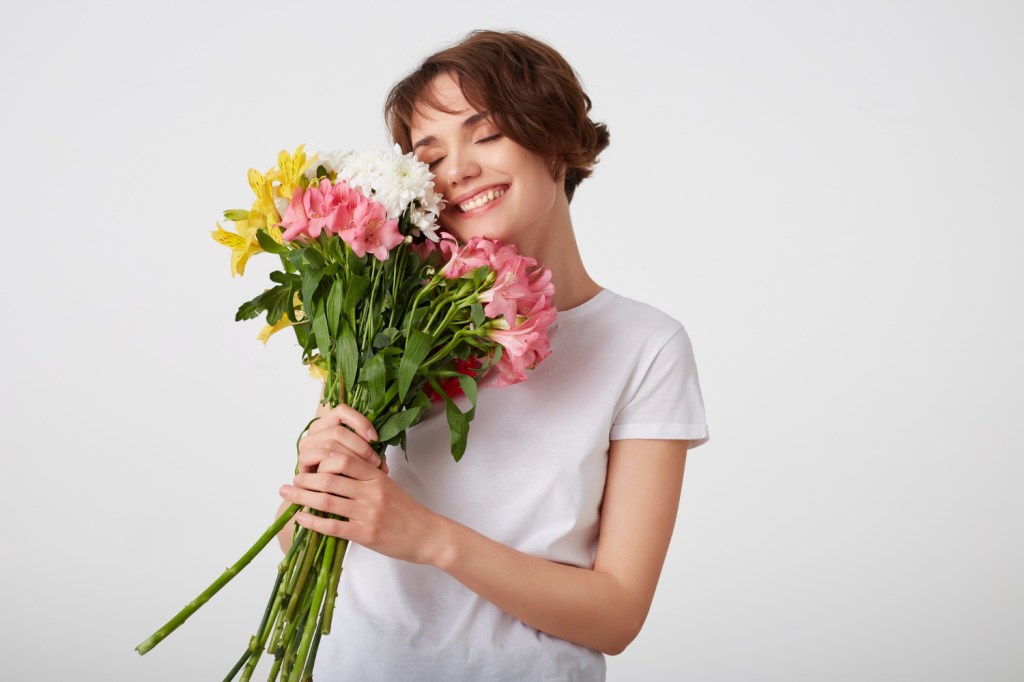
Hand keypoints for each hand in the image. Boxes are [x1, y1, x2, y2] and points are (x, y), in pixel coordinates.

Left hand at [280, 405, 441, 564]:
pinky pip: (332, 526)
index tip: (308, 463)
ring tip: (289, 495)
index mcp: (376, 477)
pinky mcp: (365, 534)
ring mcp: (368, 513)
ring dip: (302, 497)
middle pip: (330, 478)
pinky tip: (301, 518)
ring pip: (327, 501)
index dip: (321, 460)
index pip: (343, 460)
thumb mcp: (388, 486)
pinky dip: (312, 521)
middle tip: (291, 480)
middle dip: (305, 479)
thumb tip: (336, 471)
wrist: (428, 535)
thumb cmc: (406, 511)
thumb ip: (365, 478)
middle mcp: (371, 492)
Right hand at [295, 402, 388, 474]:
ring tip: (367, 471)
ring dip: (351, 458)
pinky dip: (335, 466)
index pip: (342, 411)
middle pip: (338, 431)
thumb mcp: (362, 458)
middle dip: (360, 447)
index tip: (376, 438)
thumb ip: (371, 454)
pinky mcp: (302, 460)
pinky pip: (318, 458)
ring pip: (329, 444)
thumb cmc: (346, 471)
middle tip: (376, 462)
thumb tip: (383, 465)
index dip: (360, 422)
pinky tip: (347, 475)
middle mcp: (315, 430)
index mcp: (329, 422)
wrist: (325, 490)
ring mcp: (307, 444)